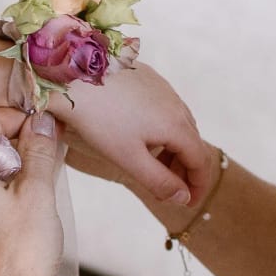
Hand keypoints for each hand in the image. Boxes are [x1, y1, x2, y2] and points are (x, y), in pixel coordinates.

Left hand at [49, 59, 216, 209]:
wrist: (75, 72)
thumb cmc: (98, 117)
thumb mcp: (128, 158)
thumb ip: (159, 181)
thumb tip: (183, 198)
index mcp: (176, 125)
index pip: (201, 161)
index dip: (198, 186)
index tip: (188, 203)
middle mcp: (176, 104)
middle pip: (192, 142)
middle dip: (185, 169)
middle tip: (169, 189)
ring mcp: (162, 88)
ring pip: (179, 124)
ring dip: (174, 149)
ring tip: (154, 165)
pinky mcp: (147, 78)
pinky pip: (165, 108)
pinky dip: (163, 129)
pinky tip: (141, 135)